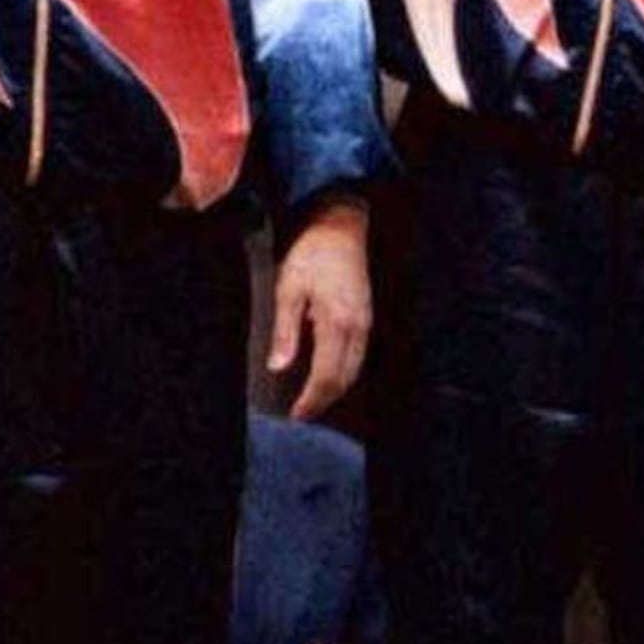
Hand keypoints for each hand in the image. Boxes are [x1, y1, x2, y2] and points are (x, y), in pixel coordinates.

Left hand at [268, 196, 372, 421]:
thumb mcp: (287, 290)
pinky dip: (344, 372)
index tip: (296, 415)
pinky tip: (328, 375)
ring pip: (355, 368)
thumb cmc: (310, 255)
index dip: (312, 399)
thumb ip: (284, 331)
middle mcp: (358, 326)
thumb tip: (278, 367)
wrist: (340, 227)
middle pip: (345, 377)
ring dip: (335, 389)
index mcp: (338, 322)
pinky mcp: (366, 316)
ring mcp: (366, 322)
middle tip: (302, 416)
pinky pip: (359, 355)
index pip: (328, 375)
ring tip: (313, 402)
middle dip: (324, 400)